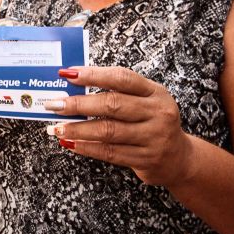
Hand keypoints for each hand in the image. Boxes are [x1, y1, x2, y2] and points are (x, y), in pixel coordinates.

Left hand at [45, 66, 195, 186]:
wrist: (179, 159)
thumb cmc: (152, 122)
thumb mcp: (144, 101)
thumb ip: (117, 92)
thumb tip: (74, 84)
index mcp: (154, 92)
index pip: (122, 78)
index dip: (93, 74)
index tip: (67, 74)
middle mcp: (157, 113)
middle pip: (112, 104)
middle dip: (78, 104)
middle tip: (54, 104)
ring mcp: (153, 137)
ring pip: (108, 131)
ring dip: (78, 129)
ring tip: (56, 127)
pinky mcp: (146, 159)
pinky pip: (110, 153)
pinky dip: (87, 147)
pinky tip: (70, 143)